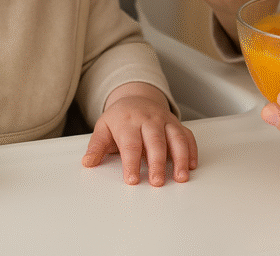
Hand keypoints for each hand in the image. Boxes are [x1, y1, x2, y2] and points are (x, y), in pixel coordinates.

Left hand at [82, 82, 197, 185]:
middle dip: (157, 163)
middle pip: (155, 141)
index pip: (130, 144)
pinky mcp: (177, 124)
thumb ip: (96, 147)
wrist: (136, 98)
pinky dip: (192, 150)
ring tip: (180, 177)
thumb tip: (88, 162)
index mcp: (128, 122)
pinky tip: (191, 165)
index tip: (132, 180)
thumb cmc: (120, 118)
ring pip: (176, 138)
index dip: (131, 163)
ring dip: (180, 158)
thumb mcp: (103, 128)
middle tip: (157, 182)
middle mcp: (149, 119)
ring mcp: (165, 121)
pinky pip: (187, 135)